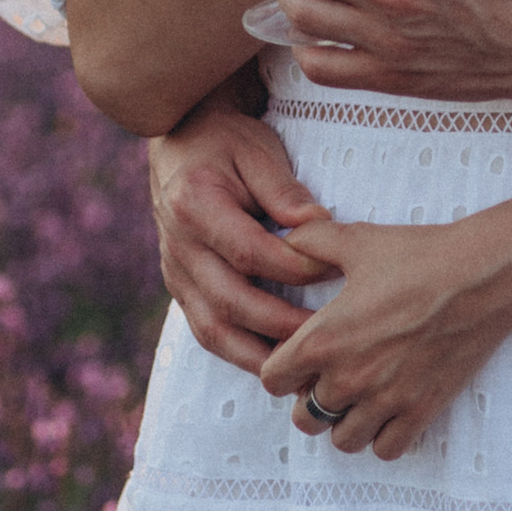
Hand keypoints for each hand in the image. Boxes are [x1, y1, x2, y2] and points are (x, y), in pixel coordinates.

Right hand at [147, 95, 326, 371]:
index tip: (336, 272)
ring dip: (259, 355)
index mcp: (194, 203)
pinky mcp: (181, 290)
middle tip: (328, 336)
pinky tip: (278, 364)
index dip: (294, 268)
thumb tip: (317, 225)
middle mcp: (178, 245)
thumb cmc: (227, 142)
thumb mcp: (258, 149)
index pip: (248, 251)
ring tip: (304, 367)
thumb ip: (284, 189)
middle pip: (230, 300)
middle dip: (282, 324)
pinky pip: (208, 332)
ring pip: (214, 330)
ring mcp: (175, 273)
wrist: (181, 144)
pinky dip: (242, 354)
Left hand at [260, 210, 511, 461]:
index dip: (282, 370)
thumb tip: (286, 239)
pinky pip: (387, 449)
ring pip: (343, 441)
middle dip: (311, 402)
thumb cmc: (419, 257)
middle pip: (304, 419)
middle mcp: (348, 378)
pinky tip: (390, 411)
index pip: (272, 381)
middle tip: (330, 381)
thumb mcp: (356, 241)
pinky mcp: (421, 411)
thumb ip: (311, 241)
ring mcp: (385, 400)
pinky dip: (383, 437)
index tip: (299, 359)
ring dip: (346, 423)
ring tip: (359, 400)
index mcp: (322, 340)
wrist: (481, 277)